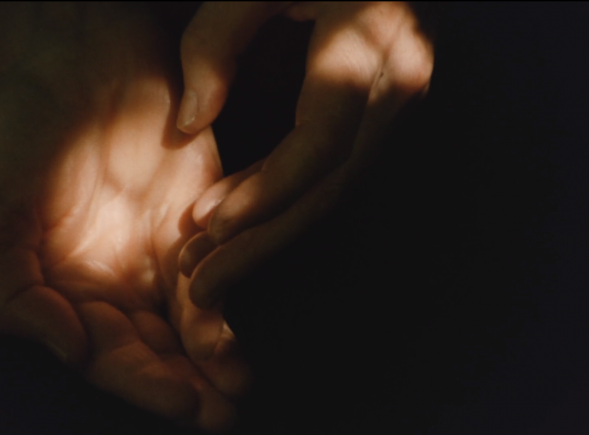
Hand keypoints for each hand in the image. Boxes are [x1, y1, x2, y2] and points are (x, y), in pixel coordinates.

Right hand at [0, 5, 248, 431]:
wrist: (80, 56)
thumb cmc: (24, 129)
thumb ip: (16, 292)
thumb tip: (68, 353)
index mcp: (63, 287)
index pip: (103, 354)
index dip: (141, 384)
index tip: (181, 403)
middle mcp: (112, 279)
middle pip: (151, 349)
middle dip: (183, 385)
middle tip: (219, 413)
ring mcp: (156, 252)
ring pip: (187, 322)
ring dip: (211, 358)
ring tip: (235, 387)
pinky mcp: (195, 221)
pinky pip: (215, 271)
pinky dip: (224, 303)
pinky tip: (234, 333)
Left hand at [176, 2, 434, 309]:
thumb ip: (218, 41)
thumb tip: (191, 124)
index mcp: (370, 47)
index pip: (320, 144)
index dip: (266, 190)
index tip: (208, 225)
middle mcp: (397, 89)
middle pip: (330, 187)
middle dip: (264, 241)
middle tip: (204, 282)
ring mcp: (397, 106)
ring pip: (333, 191)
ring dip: (272, 233)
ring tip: (211, 265)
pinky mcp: (381, 115)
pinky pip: (334, 174)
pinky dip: (286, 204)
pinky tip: (240, 223)